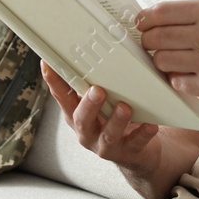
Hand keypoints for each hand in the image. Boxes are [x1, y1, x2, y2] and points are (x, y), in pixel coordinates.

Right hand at [39, 61, 161, 177]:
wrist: (139, 152)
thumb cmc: (118, 119)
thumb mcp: (103, 101)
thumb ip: (98, 82)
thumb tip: (99, 45)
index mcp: (77, 115)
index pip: (62, 96)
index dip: (53, 81)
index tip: (48, 63)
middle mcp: (87, 132)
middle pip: (81, 120)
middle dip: (88, 105)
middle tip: (96, 90)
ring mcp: (106, 145)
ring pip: (108, 134)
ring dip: (116, 120)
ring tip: (124, 107)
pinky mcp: (128, 153)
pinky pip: (135, 143)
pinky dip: (142, 134)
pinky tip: (150, 125)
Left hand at [135, 0, 198, 107]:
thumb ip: (191, 14)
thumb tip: (152, 17)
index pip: (161, 12)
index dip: (144, 19)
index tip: (140, 24)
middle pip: (156, 37)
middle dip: (147, 42)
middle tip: (150, 45)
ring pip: (161, 60)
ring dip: (161, 62)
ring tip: (172, 60)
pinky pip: (175, 81)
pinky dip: (177, 79)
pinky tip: (189, 76)